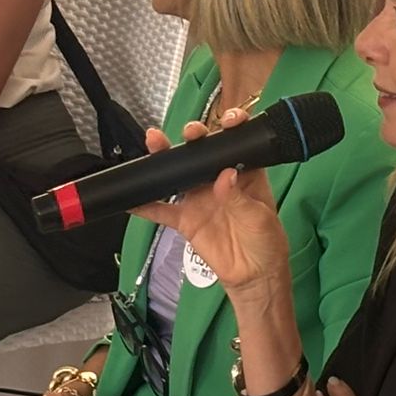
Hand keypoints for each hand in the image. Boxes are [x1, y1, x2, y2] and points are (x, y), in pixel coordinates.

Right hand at [129, 109, 289, 298]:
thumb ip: (239, 198)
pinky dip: (144, 205)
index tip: (229, 120)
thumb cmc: (266, 241)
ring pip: (177, 174)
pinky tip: (130, 198)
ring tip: (153, 144)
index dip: (232, 127)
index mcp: (244, 173)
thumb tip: (226, 176)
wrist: (254, 276)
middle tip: (189, 132)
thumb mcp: (258, 218)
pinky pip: (161, 210)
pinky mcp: (185, 220)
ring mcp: (200, 198)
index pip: (237, 144)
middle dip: (193, 137)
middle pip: (202, 153)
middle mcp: (219, 180)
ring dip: (164, 159)